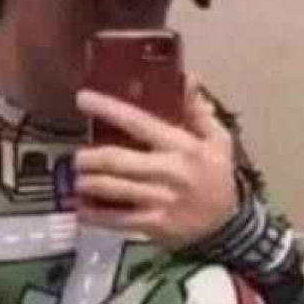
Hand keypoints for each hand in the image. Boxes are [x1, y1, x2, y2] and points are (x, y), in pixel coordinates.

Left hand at [74, 76, 239, 249]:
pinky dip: (95, 215)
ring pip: (113, 189)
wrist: (227, 225)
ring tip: (78, 180)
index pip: (138, 122)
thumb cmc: (217, 177)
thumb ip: (199, 111)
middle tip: (77, 157)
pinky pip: (118, 219)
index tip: (82, 99)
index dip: (108, 109)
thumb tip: (189, 77)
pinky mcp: (154, 224)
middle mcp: (167, 171)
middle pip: (117, 160)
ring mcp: (160, 200)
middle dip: (89, 158)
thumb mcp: (218, 141)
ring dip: (88, 183)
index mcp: (181, 146)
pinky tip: (82, 210)